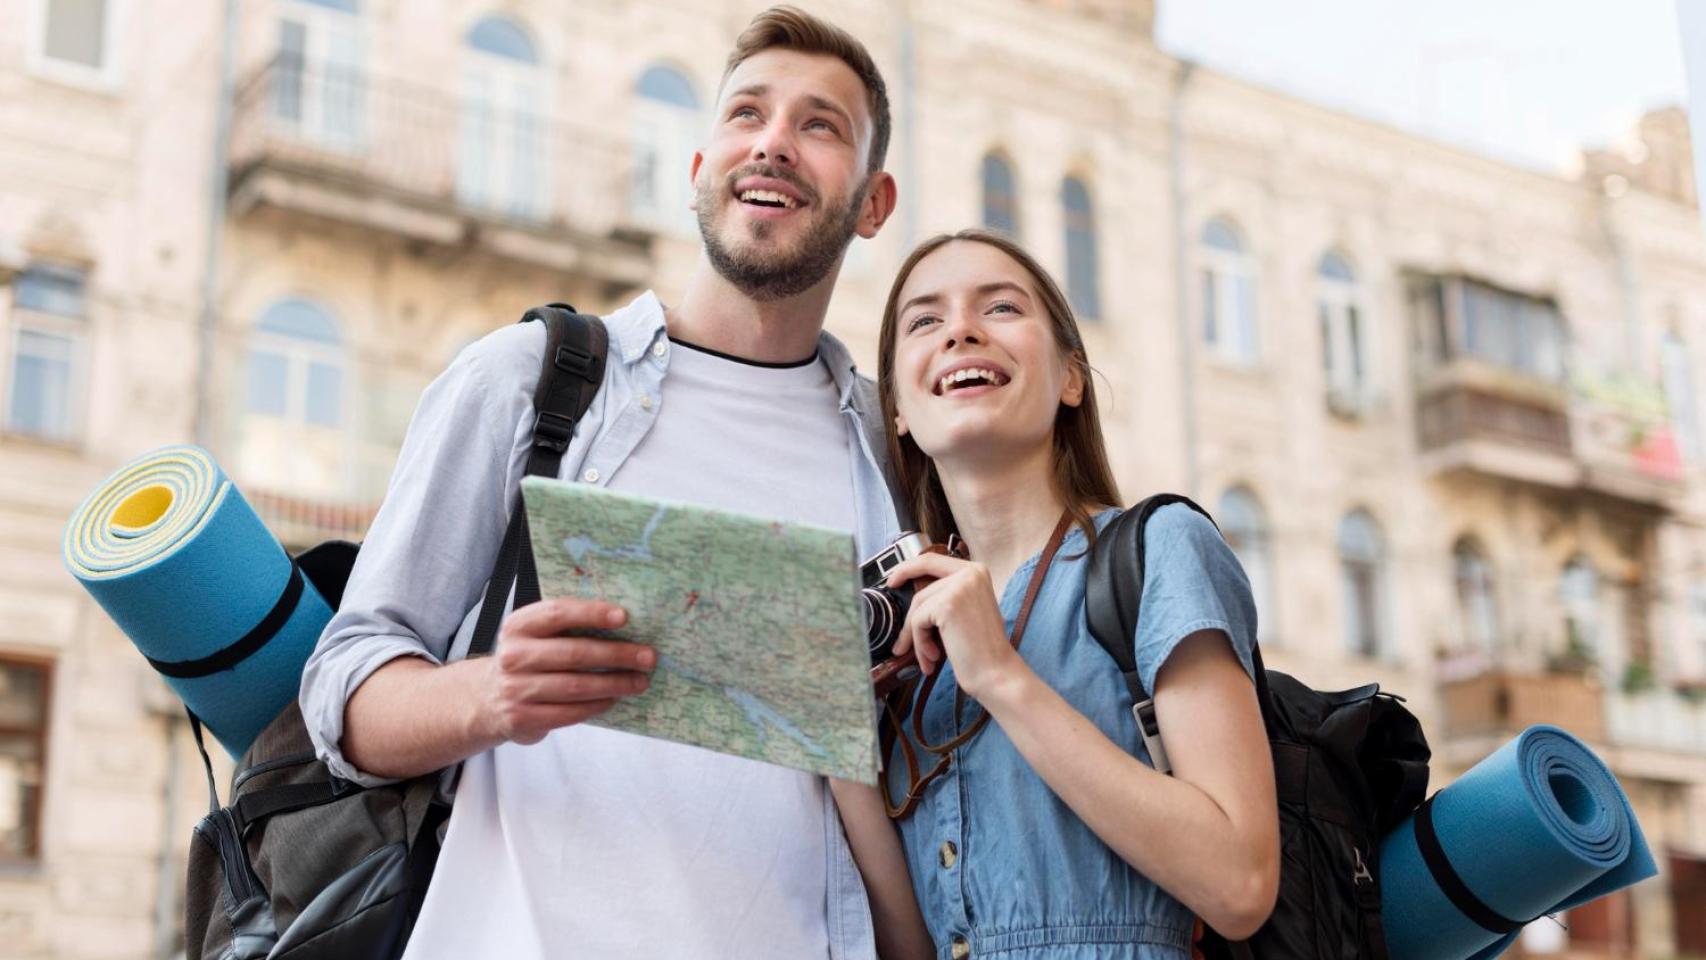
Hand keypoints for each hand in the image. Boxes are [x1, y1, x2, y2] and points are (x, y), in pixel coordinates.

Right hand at [479, 599, 656, 744]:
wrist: (488, 699)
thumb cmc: (528, 660)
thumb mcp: (535, 636)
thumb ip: (567, 627)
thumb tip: (623, 623)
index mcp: (518, 626)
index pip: (557, 612)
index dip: (592, 613)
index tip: (625, 616)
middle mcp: (513, 655)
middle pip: (574, 653)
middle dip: (617, 655)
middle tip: (647, 657)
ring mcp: (515, 689)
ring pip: (576, 686)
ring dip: (614, 684)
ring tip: (640, 681)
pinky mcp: (522, 718)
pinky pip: (569, 712)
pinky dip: (597, 705)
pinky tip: (614, 699)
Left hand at [886, 554, 1023, 700]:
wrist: (996, 672)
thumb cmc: (982, 649)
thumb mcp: (967, 610)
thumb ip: (945, 596)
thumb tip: (913, 597)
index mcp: (976, 571)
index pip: (931, 560)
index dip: (908, 568)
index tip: (893, 579)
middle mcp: (970, 573)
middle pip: (921, 591)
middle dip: (911, 621)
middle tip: (902, 643)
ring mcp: (959, 587)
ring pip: (918, 609)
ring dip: (917, 637)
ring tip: (928, 657)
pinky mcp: (947, 605)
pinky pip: (918, 622)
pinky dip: (920, 643)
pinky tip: (934, 657)